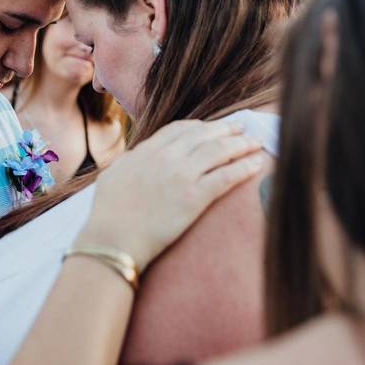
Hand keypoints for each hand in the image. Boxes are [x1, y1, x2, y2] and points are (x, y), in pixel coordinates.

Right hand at [77, 120, 264, 270]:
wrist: (113, 238)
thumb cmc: (107, 213)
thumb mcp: (113, 174)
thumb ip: (130, 161)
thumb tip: (138, 155)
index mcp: (147, 150)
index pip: (180, 129)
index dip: (201, 126)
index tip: (213, 127)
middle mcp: (166, 156)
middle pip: (204, 134)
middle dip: (226, 129)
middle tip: (242, 128)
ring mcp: (182, 174)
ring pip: (219, 151)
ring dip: (242, 144)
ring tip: (256, 142)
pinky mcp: (195, 196)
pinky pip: (226, 176)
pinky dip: (244, 167)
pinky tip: (257, 164)